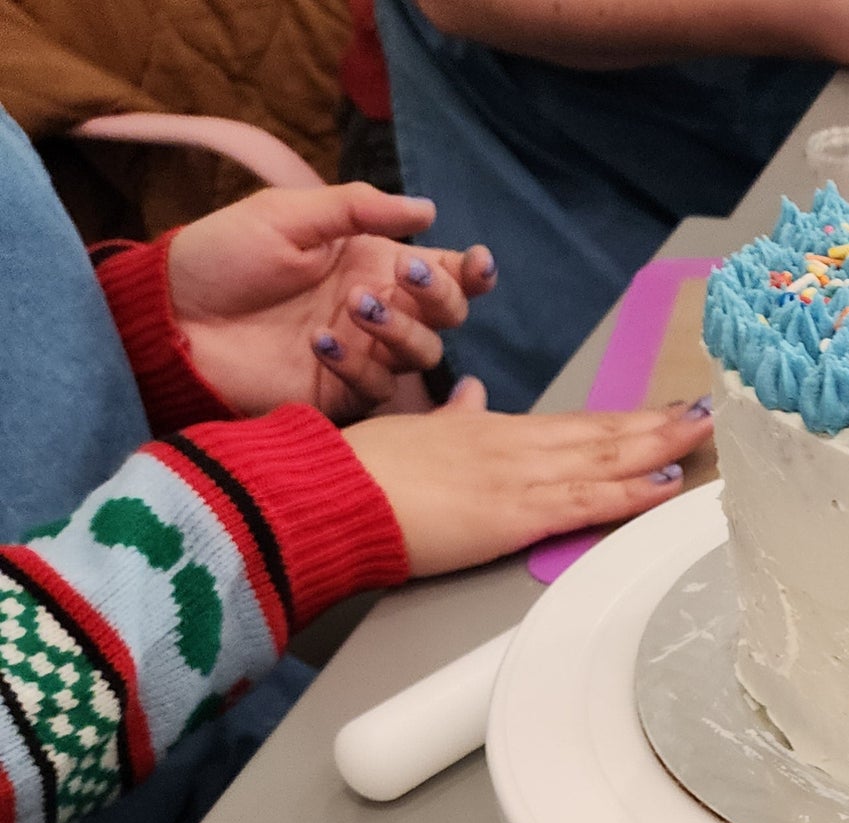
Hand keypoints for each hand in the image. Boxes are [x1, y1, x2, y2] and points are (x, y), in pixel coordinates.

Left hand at [167, 184, 497, 421]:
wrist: (174, 316)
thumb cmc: (225, 255)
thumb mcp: (288, 213)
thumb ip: (358, 208)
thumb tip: (427, 210)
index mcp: (371, 264)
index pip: (440, 271)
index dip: (470, 272)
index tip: (478, 265)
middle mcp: (377, 310)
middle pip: (445, 317)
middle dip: (438, 297)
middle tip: (406, 276)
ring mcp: (363, 353)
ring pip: (422, 354)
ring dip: (399, 328)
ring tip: (353, 307)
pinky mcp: (342, 393)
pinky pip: (378, 387)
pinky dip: (356, 364)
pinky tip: (319, 342)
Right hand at [343, 381, 714, 576]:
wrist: (334, 491)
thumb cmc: (364, 469)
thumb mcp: (416, 432)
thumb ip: (452, 420)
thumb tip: (469, 401)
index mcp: (494, 430)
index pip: (576, 424)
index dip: (624, 420)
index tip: (662, 412)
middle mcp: (517, 446)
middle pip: (604, 432)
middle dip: (660, 424)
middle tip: (708, 411)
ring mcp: (521, 476)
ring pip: (607, 458)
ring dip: (663, 447)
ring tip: (705, 434)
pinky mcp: (518, 514)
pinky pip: (589, 499)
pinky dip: (633, 491)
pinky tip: (668, 482)